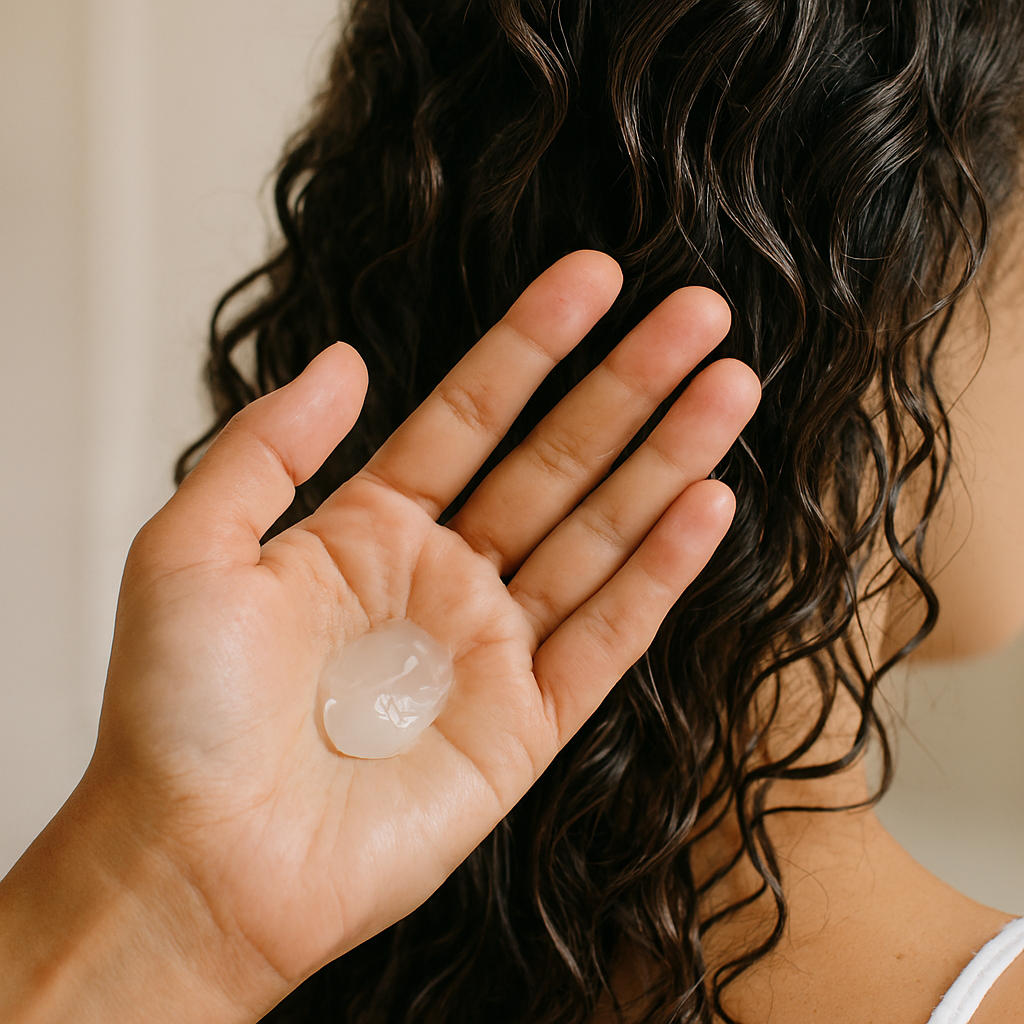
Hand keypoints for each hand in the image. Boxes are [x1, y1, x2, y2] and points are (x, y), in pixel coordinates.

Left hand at [4, 251, 758, 1020]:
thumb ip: (267, 446)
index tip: (592, 277)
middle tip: (697, 316)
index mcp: (370, 530)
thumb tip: (343, 358)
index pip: (471, 413)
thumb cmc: (176, 715)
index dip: (532, 342)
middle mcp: (444, 579)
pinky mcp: (529, 723)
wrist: (200, 861)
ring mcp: (493, 649)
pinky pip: (610, 635)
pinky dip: (661, 573)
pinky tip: (706, 504)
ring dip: (667, 462)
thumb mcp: (190, 547)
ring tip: (729, 388)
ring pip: (599, 535)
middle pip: (557, 463)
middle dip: (628, 386)